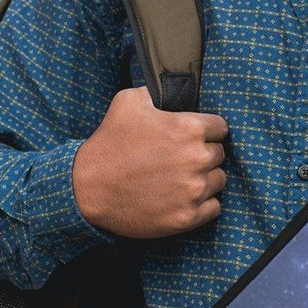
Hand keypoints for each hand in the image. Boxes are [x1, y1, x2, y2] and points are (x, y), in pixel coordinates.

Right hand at [71, 87, 228, 236]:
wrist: (87, 189)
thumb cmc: (108, 144)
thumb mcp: (126, 102)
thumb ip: (155, 92)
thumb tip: (168, 89)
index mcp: (188, 128)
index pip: (221, 128)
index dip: (207, 131)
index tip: (194, 137)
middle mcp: (196, 158)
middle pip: (219, 155)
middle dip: (203, 155)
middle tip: (180, 159)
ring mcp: (193, 190)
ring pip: (218, 181)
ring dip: (204, 179)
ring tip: (180, 180)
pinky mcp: (187, 217)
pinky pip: (214, 208)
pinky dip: (202, 204)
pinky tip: (182, 198)